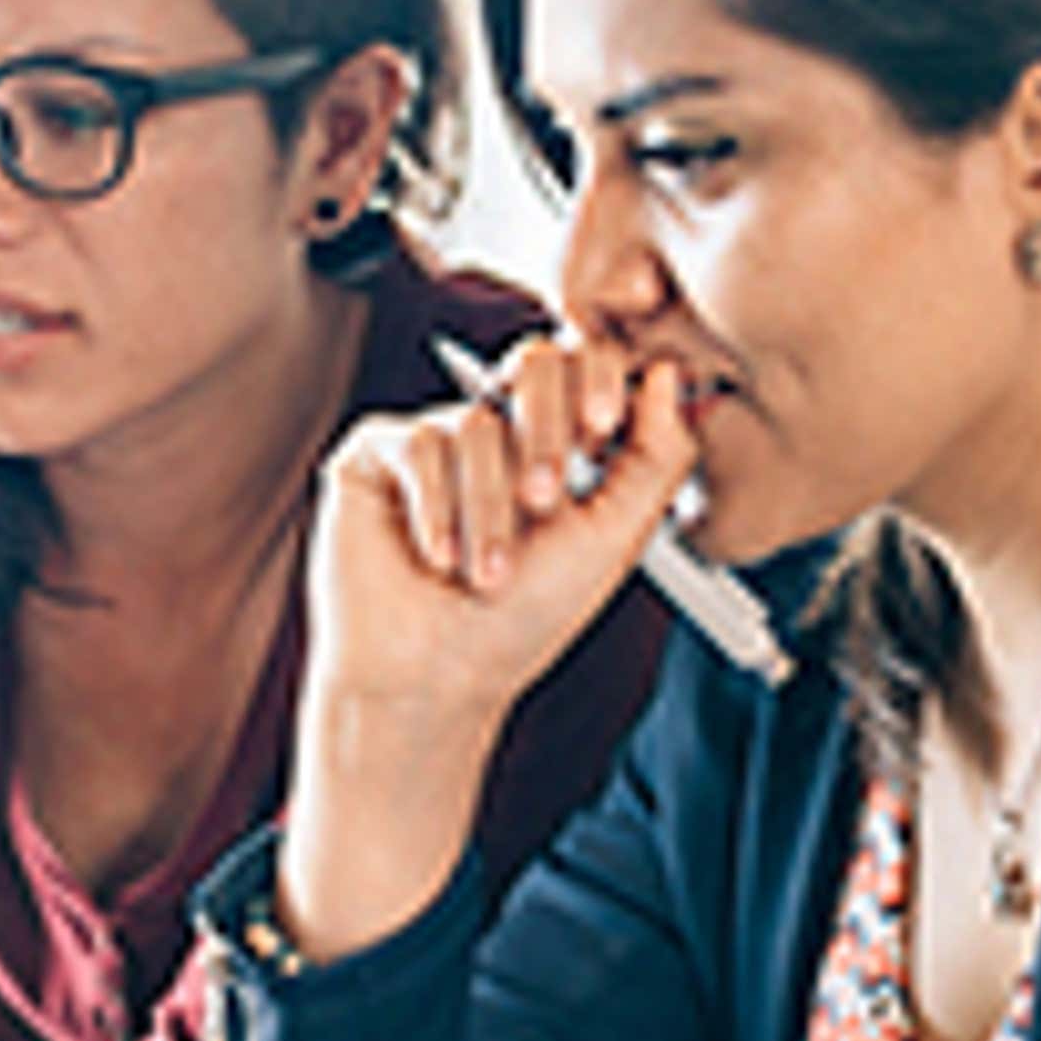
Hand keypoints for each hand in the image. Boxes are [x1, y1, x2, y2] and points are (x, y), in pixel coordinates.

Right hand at [306, 334, 698, 734]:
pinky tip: (437, 557)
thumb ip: (655, 458)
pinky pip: (417, 443)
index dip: (597, 376)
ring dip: (489, 509)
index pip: (585, 365)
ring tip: (485, 573)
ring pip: (476, 423)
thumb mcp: (613, 540)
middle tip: (543, 502)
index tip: (602, 425)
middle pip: (533, 362)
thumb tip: (663, 375)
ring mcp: (438, 439)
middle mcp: (498, 432)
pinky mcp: (377, 457)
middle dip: (546, 434)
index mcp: (561, 443)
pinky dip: (435, 507)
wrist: (436, 678)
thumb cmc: (521, 621)